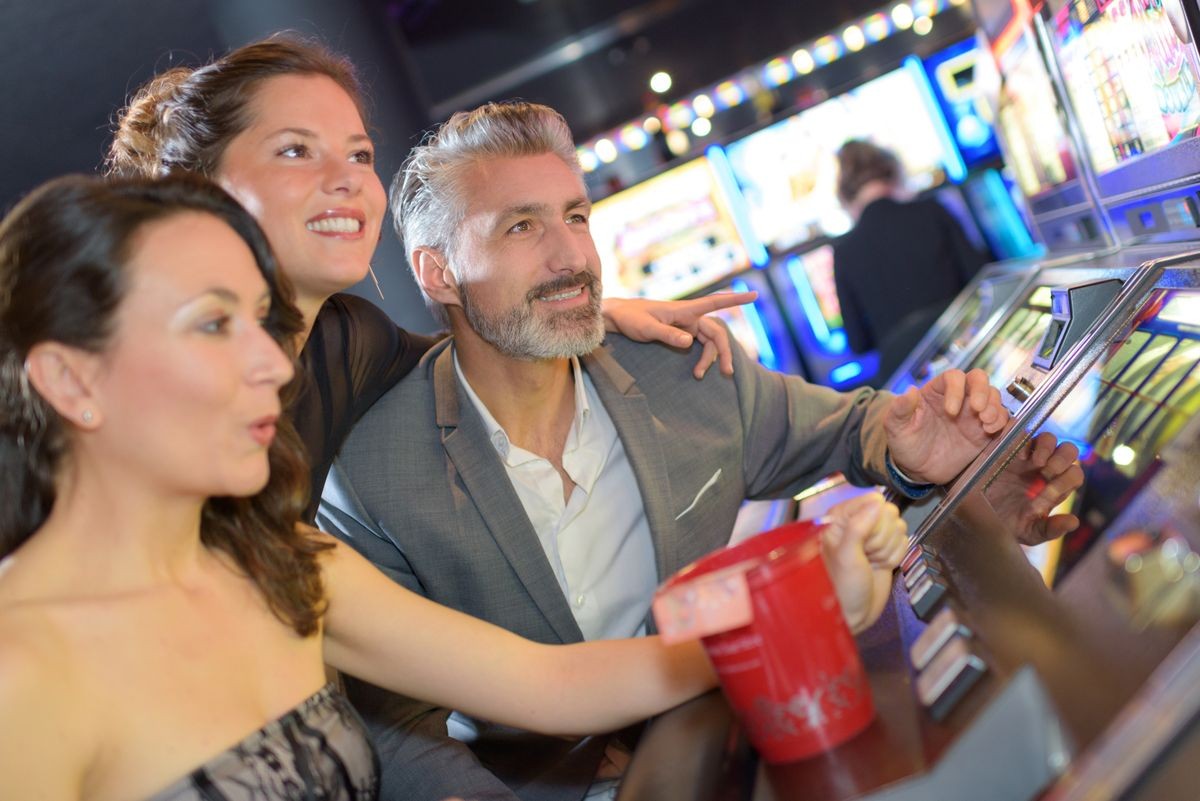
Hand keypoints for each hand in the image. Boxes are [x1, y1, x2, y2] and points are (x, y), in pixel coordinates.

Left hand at [601, 292, 756, 377]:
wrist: (616, 318)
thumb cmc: (630, 318)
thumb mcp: (646, 328)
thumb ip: (668, 334)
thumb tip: (691, 342)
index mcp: (684, 310)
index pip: (715, 302)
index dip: (735, 300)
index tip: (756, 295)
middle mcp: (689, 316)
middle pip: (716, 332)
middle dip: (724, 351)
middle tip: (727, 373)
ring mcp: (685, 325)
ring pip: (709, 341)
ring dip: (710, 358)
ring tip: (700, 376)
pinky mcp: (680, 333)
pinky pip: (699, 344)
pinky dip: (702, 357)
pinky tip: (697, 370)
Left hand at [820, 492, 907, 632]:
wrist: (853, 612)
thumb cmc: (842, 585)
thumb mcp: (847, 555)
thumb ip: (859, 526)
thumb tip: (878, 502)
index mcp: (841, 517)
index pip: (871, 501)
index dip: (873, 521)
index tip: (863, 541)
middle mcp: (857, 521)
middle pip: (889, 513)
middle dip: (881, 538)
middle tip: (866, 555)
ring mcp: (873, 535)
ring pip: (898, 527)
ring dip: (888, 549)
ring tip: (871, 562)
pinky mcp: (887, 548)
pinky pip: (904, 541)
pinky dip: (895, 557)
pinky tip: (880, 566)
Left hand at [884, 368, 1008, 484]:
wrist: (917, 469)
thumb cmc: (905, 442)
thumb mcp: (896, 426)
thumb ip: (900, 409)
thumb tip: (910, 390)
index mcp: (937, 391)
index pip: (953, 377)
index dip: (956, 389)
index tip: (950, 411)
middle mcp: (959, 397)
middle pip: (978, 380)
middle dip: (982, 391)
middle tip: (978, 410)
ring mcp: (973, 414)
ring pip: (992, 397)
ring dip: (994, 406)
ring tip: (986, 422)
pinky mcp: (983, 431)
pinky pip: (1000, 419)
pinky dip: (1001, 422)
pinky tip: (990, 431)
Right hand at [984, 431, 1083, 544]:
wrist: (974, 511)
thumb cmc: (1004, 521)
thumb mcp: (1028, 531)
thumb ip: (1050, 529)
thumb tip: (1073, 522)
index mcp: (1054, 486)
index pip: (1074, 475)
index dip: (1067, 481)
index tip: (1050, 492)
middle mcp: (1045, 468)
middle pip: (1068, 451)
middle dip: (1062, 459)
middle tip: (1047, 472)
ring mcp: (1027, 455)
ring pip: (1048, 438)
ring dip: (1047, 447)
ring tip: (1036, 462)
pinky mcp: (1008, 446)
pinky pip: (1021, 432)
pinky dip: (1023, 440)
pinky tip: (1017, 456)